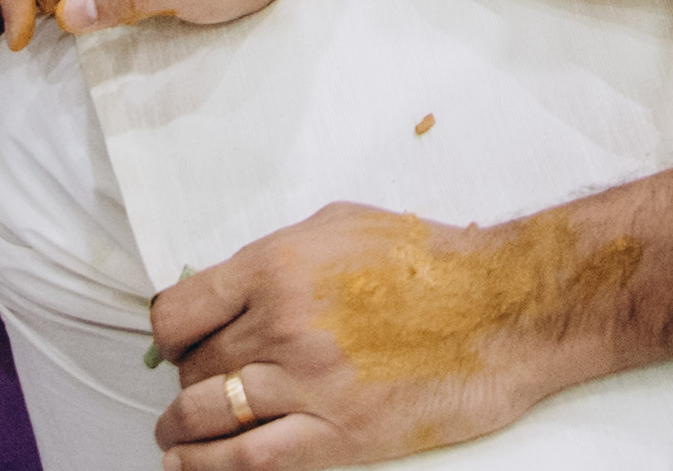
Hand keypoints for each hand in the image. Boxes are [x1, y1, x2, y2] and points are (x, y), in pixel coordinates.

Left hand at [153, 203, 619, 463]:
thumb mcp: (338, 226)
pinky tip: (190, 468)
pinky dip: (207, 469)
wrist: (503, 307)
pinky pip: (248, 460)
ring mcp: (308, 382)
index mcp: (277, 265)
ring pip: (206, 414)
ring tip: (178, 435)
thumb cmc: (430, 261)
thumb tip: (227, 287)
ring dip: (182, 429)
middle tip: (197, 388)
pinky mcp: (339, 434)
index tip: (176, 346)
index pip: (178, 312)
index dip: (169, 336)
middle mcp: (282, 323)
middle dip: (188, 381)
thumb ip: (276, 256)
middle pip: (194, 366)